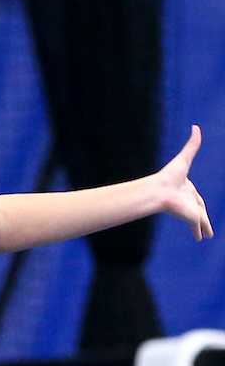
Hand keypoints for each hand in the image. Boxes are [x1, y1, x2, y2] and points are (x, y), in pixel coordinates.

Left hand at [156, 126, 213, 240]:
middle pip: (200, 211)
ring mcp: (190, 210)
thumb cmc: (168, 176)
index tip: (200, 208)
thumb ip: (192, 145)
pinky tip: (200, 238)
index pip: (197, 198)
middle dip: (204, 220)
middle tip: (205, 228)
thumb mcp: (184, 159)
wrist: (159, 191)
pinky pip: (198, 225)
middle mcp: (189, 201)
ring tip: (206, 236)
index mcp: (188, 191)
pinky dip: (199, 230)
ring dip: (203, 228)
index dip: (199, 203)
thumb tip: (196, 127)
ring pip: (201, 221)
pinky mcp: (191, 217)